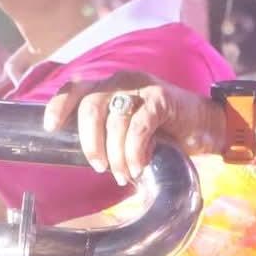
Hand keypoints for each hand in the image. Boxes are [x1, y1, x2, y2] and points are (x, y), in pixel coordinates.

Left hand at [42, 71, 224, 183]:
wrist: (204, 124)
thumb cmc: (163, 129)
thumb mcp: (129, 128)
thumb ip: (109, 133)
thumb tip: (88, 159)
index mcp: (108, 86)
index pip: (75, 88)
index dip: (59, 105)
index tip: (51, 128)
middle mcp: (121, 81)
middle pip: (91, 106)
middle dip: (91, 142)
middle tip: (99, 167)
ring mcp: (141, 87)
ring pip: (116, 120)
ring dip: (117, 154)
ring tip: (123, 174)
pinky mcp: (161, 99)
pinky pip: (140, 127)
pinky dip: (135, 150)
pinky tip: (138, 166)